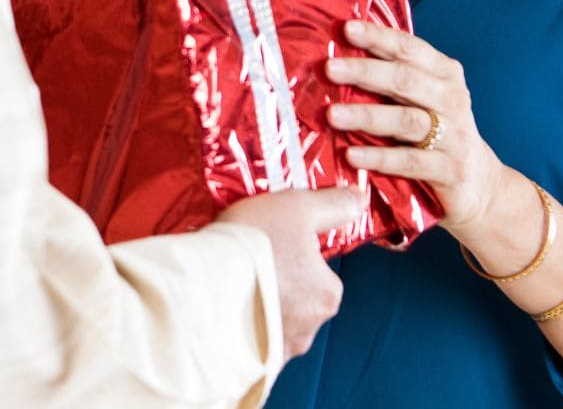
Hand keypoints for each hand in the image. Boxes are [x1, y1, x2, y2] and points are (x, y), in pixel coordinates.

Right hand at [216, 187, 360, 359]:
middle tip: (248, 262)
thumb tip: (359, 200)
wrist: (203, 285)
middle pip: (297, 299)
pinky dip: (239, 327)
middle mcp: (309, 329)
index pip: (320, 273)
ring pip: (272, 322)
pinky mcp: (250, 362)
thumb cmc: (254, 246)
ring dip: (256, 307)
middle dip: (276, 285)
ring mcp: (279, 350)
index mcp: (327, 294)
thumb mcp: (297, 208)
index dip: (295, 255)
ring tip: (230, 283)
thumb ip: (331, 205)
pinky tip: (222, 308)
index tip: (272, 245)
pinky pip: (249, 341)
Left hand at [323, 19, 509, 233]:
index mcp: (445, 74)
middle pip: (406, 80)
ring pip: (406, 120)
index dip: (379, 37)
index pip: (409, 48)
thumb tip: (340, 55)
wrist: (480, 183)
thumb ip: (393, 77)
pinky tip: (352, 154)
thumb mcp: (423, 98)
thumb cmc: (439, 131)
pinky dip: (380, 157)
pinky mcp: (449, 170)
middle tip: (330, 68)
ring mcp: (453, 136)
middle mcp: (452, 99)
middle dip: (365, 71)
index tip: (347, 29)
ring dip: (367, 115)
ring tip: (332, 114)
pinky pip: (410, 161)